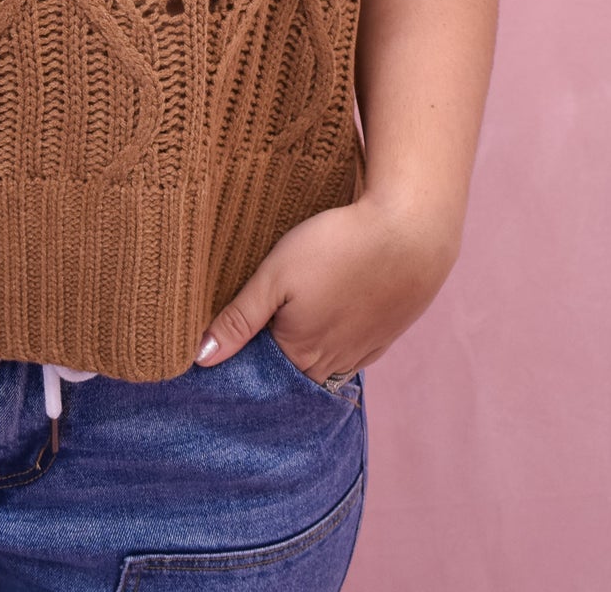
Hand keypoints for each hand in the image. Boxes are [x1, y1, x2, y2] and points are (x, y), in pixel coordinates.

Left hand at [190, 194, 460, 382]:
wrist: (410, 235)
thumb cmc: (336, 248)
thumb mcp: (276, 276)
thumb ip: (239, 319)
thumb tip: (201, 359)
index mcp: (299, 352)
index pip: (258, 375)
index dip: (239, 364)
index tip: (220, 352)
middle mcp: (331, 364)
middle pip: (290, 375)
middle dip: (268, 365)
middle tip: (250, 340)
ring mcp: (361, 352)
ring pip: (321, 368)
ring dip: (302, 357)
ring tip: (286, 332)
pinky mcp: (383, 336)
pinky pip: (349, 355)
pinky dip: (331, 347)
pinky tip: (324, 327)